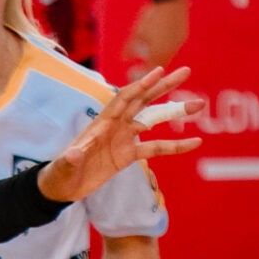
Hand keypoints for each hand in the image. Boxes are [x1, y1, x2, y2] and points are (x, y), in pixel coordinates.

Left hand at [38, 66, 200, 206]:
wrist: (60, 188)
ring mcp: (123, 139)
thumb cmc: (59, 174)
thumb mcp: (63, 167)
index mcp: (101, 123)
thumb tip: (75, 153)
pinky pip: (155, 148)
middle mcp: (115, 126)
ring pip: (153, 120)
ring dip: (175, 111)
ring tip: (199, 104)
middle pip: (143, 101)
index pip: (124, 99)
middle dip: (163, 86)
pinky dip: (174, 146)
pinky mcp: (128, 155)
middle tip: (186, 71)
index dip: (141, 85)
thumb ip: (70, 159)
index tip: (159, 72)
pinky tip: (194, 142)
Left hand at [123, 0, 189, 75]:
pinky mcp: (182, 36)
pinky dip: (164, 50)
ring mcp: (178, 44)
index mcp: (157, 54)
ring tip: (148, 55)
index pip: (148, 72)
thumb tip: (123, 59)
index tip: (131, 72)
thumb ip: (130, 48)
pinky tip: (158, 45)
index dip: (139, 73)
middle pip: (159, 66)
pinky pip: (172, 48)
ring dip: (158, 58)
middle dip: (149, 67)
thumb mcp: (137, 32)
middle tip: (139, 66)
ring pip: (167, 57)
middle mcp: (170, 52)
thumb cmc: (152, 15)